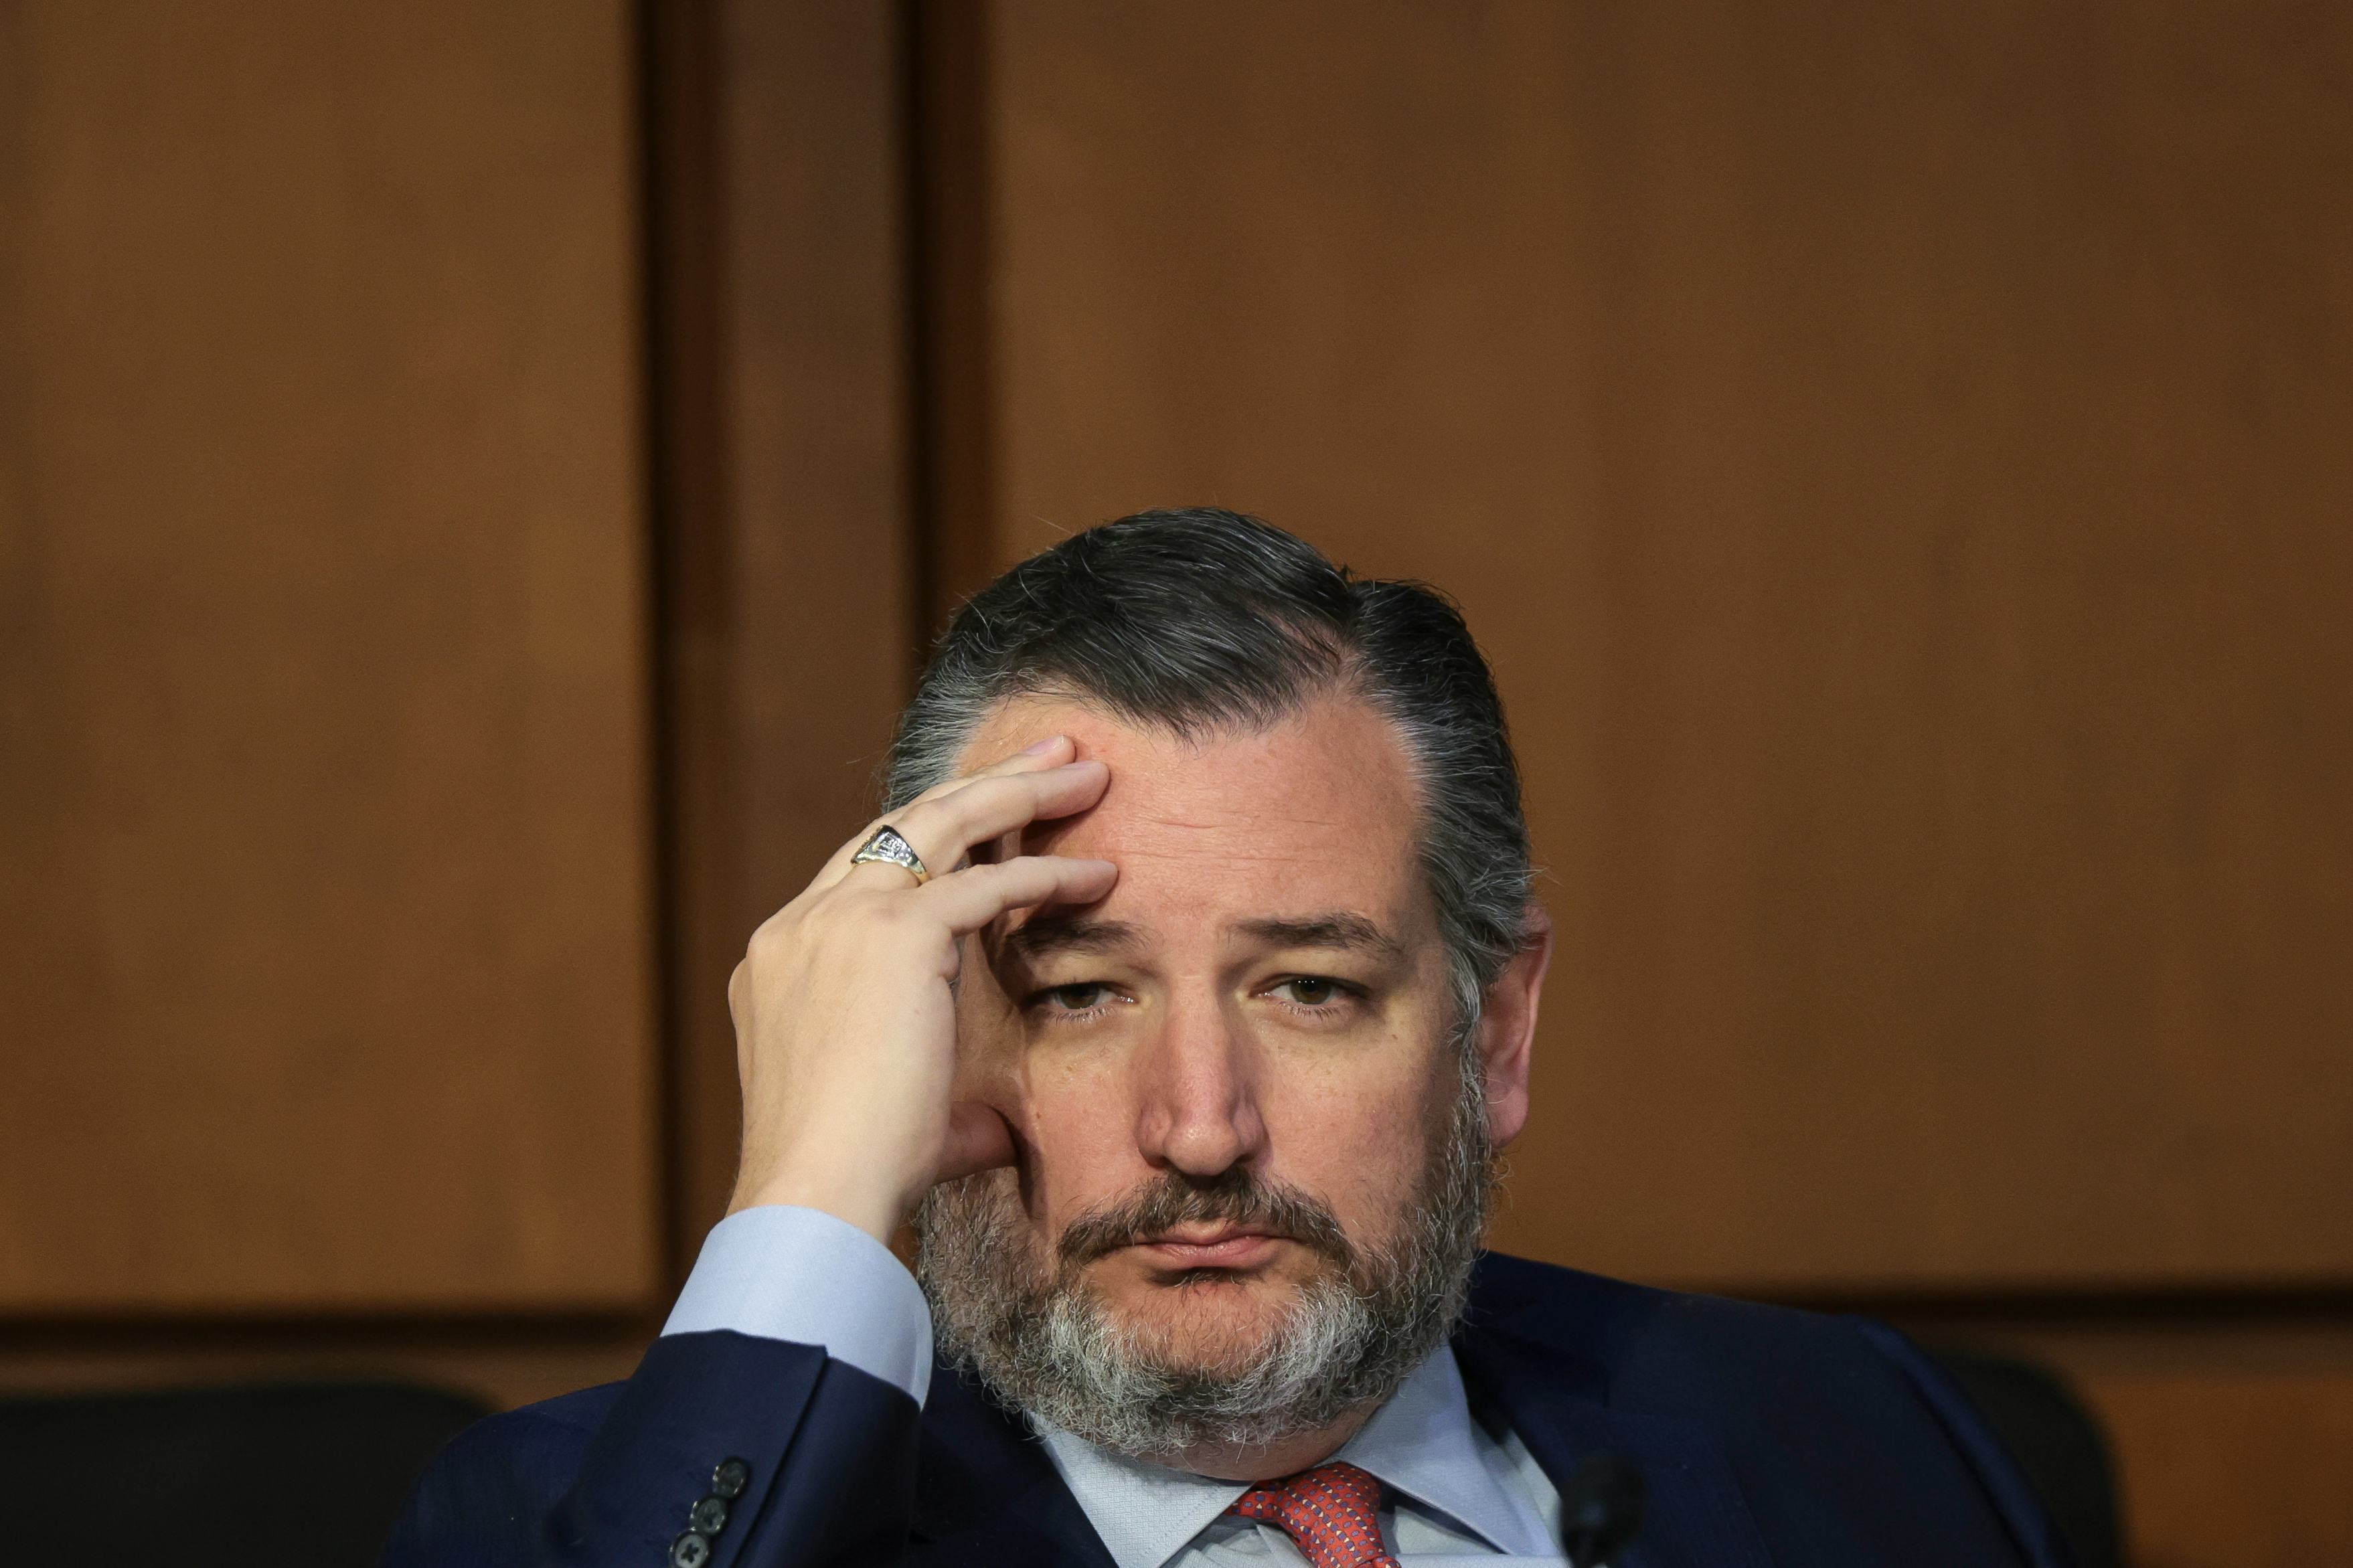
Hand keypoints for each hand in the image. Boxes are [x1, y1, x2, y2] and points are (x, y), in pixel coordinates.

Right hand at [724, 735, 1115, 1242]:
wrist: (817, 1193)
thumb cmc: (858, 1176)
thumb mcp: (892, 1107)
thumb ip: (939, 1088)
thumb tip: (999, 1123)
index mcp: (785, 959)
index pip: (868, 871)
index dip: (940, 840)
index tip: (999, 824)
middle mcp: (800, 925)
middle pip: (901, 823)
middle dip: (983, 783)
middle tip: (1050, 757)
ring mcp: (838, 920)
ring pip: (940, 822)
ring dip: (1018, 791)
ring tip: (1083, 771)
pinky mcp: (891, 932)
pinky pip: (985, 884)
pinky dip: (1046, 875)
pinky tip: (1100, 875)